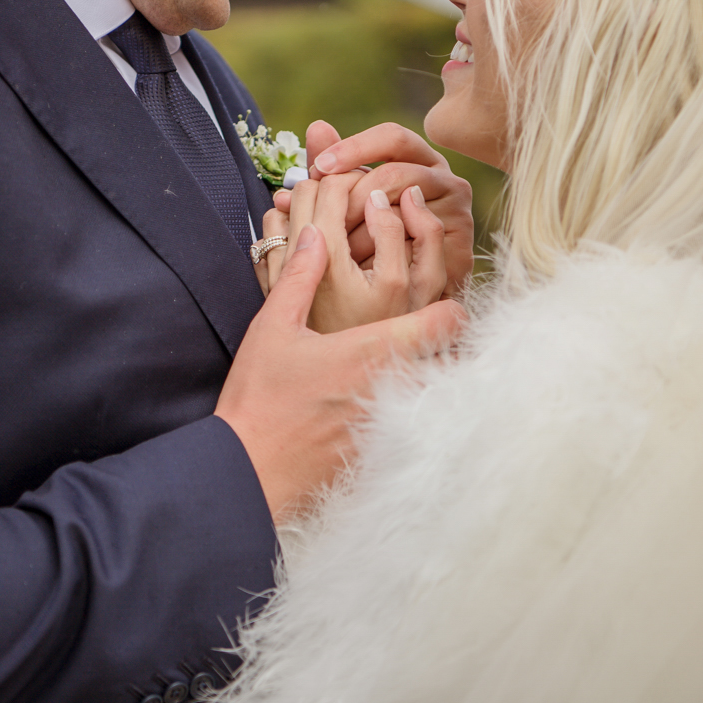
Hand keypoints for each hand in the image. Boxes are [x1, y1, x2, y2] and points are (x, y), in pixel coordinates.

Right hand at [218, 224, 464, 518]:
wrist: (247, 469)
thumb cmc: (258, 396)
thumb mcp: (273, 325)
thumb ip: (300, 275)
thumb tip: (315, 233)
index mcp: (375, 348)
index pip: (447, 323)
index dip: (449, 310)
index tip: (434, 306)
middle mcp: (394, 385)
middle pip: (455, 361)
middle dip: (449, 348)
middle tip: (427, 336)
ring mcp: (391, 422)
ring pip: (440, 395)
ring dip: (434, 380)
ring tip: (411, 370)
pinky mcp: (382, 450)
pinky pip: (418, 426)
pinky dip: (415, 412)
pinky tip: (385, 405)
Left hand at [275, 121, 473, 293]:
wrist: (407, 293)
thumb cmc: (375, 240)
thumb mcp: (349, 199)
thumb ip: (334, 168)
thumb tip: (316, 126)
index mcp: (417, 157)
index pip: (391, 137)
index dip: (355, 147)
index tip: (318, 168)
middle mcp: (441, 174)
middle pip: (395, 172)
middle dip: (353, 194)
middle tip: (321, 217)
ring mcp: (456, 203)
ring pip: (404, 207)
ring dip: (366, 227)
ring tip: (337, 246)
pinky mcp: (461, 234)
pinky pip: (419, 238)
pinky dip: (388, 250)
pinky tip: (362, 264)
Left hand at [284, 174, 446, 332]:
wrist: (322, 397)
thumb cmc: (379, 338)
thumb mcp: (405, 287)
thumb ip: (399, 235)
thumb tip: (383, 198)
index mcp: (327, 251)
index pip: (332, 184)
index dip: (356, 176)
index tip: (374, 189)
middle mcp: (294, 258)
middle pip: (304, 191)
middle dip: (331, 186)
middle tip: (358, 202)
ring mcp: (276, 275)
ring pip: (281, 213)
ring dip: (306, 208)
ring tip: (336, 223)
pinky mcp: (268, 292)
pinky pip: (268, 244)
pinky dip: (286, 234)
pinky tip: (313, 248)